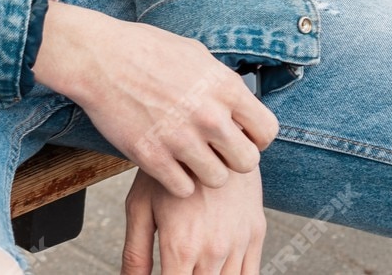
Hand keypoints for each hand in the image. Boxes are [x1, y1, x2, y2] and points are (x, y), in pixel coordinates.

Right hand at [30, 0, 276, 196]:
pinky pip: (183, 188)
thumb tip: (239, 102)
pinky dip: (176, 181)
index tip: (237, 136)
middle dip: (231, 159)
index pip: (267, 132)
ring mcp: (180, 138)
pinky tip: (166, 163)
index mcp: (224, 86)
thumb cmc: (143, 49)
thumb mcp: (194, 53)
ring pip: (217, 180)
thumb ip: (221, 81)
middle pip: (247, 162)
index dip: (254, 138)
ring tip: (186, 157)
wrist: (96, 56)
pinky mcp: (152, 156)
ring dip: (204, 172)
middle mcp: (208, 115)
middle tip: (212, 150)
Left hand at [120, 160, 265, 274]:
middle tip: (176, 266)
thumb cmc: (169, 167)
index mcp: (180, 246)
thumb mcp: (140, 206)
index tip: (164, 273)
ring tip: (194, 265)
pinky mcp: (256, 234)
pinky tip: (217, 271)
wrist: (210, 131)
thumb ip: (135, 254)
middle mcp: (213, 250)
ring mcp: (238, 244)